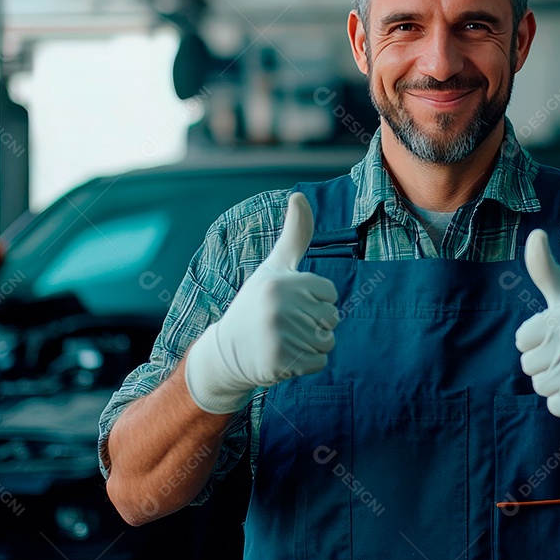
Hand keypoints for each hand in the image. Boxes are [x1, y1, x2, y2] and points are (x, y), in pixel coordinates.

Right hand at [185, 193, 338, 413]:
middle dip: (315, 324)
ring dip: (312, 344)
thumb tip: (300, 195)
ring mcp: (280, 335)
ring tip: (285, 340)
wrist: (227, 351)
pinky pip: (320, 362)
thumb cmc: (257, 303)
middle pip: (332, 318)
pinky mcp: (282, 361)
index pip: (330, 294)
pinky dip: (307, 364)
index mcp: (281, 282)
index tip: (290, 304)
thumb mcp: (274, 267)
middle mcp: (280, 306)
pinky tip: (284, 356)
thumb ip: (294, 234)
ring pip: (328, 341)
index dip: (315, 301)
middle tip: (285, 325)